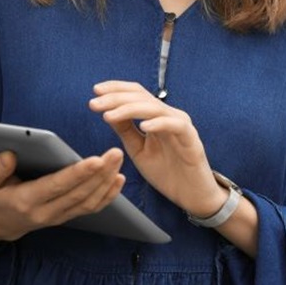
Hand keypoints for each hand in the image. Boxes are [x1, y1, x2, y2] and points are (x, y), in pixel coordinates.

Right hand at [0, 147, 125, 244]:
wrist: (1, 223)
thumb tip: (9, 155)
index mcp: (26, 201)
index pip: (56, 186)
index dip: (77, 174)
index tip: (96, 159)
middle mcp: (46, 212)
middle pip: (79, 193)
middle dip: (100, 173)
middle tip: (115, 153)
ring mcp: (59, 217)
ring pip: (88, 201)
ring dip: (107, 181)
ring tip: (118, 160)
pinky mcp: (67, 216)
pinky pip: (91, 208)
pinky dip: (107, 194)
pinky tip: (118, 179)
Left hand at [89, 80, 223, 215]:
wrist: (191, 196)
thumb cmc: (166, 172)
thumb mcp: (137, 149)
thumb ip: (125, 130)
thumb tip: (107, 111)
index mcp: (156, 116)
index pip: (135, 93)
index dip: (116, 89)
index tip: (95, 91)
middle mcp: (169, 115)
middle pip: (141, 97)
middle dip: (115, 98)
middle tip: (94, 104)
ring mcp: (181, 125)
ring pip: (154, 108)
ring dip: (129, 109)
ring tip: (109, 115)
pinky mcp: (191, 139)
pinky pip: (175, 126)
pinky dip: (158, 123)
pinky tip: (142, 126)